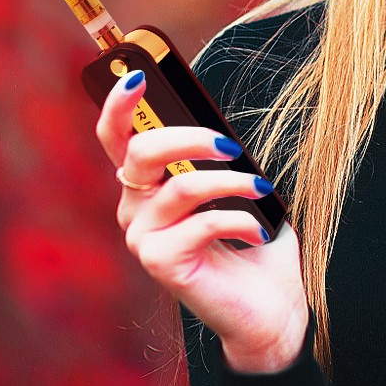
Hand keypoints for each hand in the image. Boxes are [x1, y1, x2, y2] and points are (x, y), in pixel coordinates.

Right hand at [95, 70, 309, 372]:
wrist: (270, 308)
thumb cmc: (252, 238)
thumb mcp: (235, 184)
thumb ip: (216, 155)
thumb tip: (216, 124)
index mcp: (146, 183)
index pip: (115, 137)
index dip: (118, 104)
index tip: (138, 76)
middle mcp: (134, 208)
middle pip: (142, 153)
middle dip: (189, 138)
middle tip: (229, 144)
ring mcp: (143, 238)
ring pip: (182, 188)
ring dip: (231, 181)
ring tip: (261, 186)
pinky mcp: (161, 264)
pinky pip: (202, 225)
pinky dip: (240, 220)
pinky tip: (259, 230)